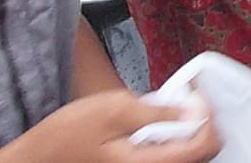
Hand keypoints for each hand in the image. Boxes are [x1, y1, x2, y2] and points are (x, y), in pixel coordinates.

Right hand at [0, 90, 221, 161]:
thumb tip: (192, 111)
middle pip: (199, 153)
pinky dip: (171, 134)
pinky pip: (167, 153)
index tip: (198, 97)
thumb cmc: (70, 133)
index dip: (208, 118)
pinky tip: (157, 120)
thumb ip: (157, 112)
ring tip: (171, 106)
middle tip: (188, 98)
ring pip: (184, 154)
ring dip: (186, 128)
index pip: (203, 147)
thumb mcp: (114, 110)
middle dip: (201, 122)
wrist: (42, 155)